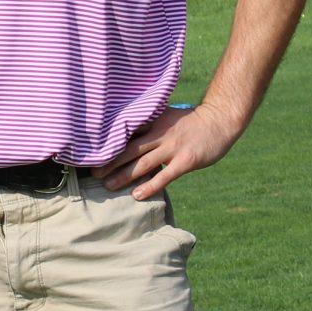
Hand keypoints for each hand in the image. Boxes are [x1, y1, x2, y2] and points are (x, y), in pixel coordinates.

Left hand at [100, 102, 241, 199]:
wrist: (220, 120)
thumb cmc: (191, 121)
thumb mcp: (166, 116)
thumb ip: (148, 125)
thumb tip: (126, 135)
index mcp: (154, 121)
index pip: (127, 132)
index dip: (109, 143)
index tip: (91, 152)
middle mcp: (160, 133)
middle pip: (129, 149)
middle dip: (110, 162)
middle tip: (93, 173)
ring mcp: (173, 147)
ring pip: (143, 163)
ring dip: (123, 175)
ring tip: (108, 185)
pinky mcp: (185, 161)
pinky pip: (164, 176)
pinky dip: (149, 186)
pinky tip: (136, 195)